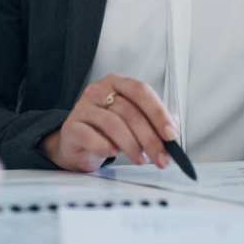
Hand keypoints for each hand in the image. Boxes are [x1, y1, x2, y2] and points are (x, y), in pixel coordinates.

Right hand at [40, 74, 177, 172]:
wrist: (76, 145)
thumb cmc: (107, 131)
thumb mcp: (132, 123)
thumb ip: (152, 122)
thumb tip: (173, 130)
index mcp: (117, 83)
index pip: (140, 91)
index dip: (158, 112)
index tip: (171, 134)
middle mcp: (98, 90)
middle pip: (129, 111)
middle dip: (150, 138)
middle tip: (161, 157)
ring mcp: (82, 107)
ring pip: (113, 124)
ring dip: (132, 145)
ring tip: (140, 159)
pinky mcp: (71, 127)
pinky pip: (91, 136)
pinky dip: (106, 147)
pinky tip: (113, 153)